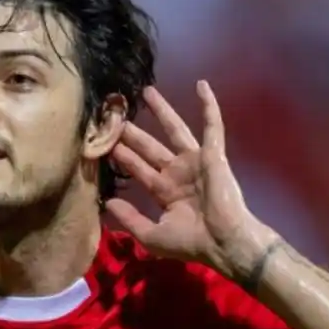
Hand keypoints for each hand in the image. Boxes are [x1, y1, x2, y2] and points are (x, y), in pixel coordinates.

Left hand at [106, 81, 278, 278]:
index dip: (123, 156)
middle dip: (133, 133)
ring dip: (162, 111)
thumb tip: (106, 204)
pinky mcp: (213, 155)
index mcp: (166, 192)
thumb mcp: (152, 235)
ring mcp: (196, 162)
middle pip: (151, 147)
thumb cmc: (191, 242)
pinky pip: (212, 126)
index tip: (104, 142)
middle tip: (115, 115)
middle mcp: (179, 173)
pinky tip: (202, 86)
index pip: (139, 169)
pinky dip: (209, 106)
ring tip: (146, 92)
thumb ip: (129, 218)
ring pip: (176, 130)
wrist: (224, 242)